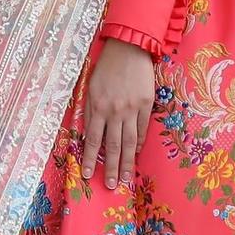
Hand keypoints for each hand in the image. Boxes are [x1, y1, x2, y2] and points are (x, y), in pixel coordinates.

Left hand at [81, 38, 155, 189]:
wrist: (129, 48)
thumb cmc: (105, 68)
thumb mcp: (90, 87)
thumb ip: (90, 110)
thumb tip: (88, 133)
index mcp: (98, 106)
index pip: (93, 140)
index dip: (90, 159)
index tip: (87, 175)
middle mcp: (115, 111)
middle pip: (113, 145)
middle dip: (111, 168)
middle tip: (111, 186)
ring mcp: (133, 109)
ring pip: (129, 141)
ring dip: (126, 162)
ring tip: (125, 179)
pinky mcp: (147, 104)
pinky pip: (142, 129)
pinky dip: (139, 144)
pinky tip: (135, 155)